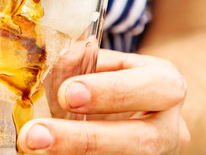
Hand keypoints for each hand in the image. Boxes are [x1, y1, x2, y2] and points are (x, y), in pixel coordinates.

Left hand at [17, 50, 189, 153]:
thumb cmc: (123, 79)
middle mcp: (170, 126)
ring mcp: (160, 154)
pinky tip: (47, 154)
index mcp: (167, 85)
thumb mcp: (112, 63)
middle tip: (36, 135)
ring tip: (35, 147)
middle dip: (84, 139)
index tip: (66, 93)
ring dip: (73, 153)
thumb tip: (52, 65)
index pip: (150, 87)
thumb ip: (84, 61)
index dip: (109, 91)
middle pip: (139, 140)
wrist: (150, 109)